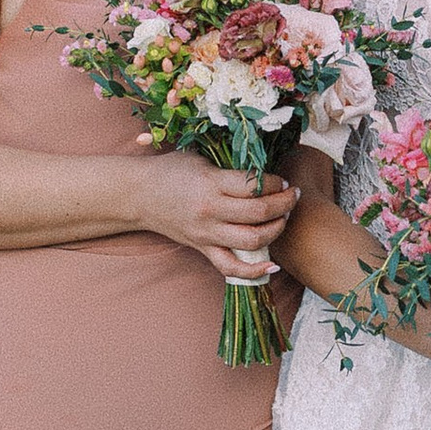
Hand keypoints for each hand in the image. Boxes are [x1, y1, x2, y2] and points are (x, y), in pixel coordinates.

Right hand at [134, 154, 299, 282]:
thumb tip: (265, 168)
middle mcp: (210, 211)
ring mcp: (206, 234)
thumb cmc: (170, 170)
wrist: (137, 194)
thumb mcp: (200, 158)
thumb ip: (230, 166)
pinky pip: (231, 268)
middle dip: (284, 204)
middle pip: (258, 213)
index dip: (277, 182)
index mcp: (210, 183)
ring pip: (252, 241)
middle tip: (293, 196)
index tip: (284, 180)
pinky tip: (273, 265)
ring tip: (283, 218)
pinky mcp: (202, 249)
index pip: (254, 185)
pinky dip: (254, 271)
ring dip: (276, 230)